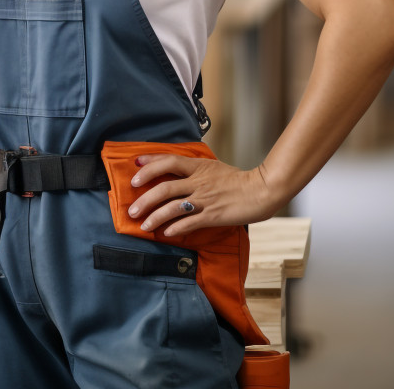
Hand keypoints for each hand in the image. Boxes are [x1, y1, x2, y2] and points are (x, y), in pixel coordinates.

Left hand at [126, 154, 278, 236]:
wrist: (262, 190)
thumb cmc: (238, 180)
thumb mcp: (214, 167)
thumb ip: (195, 170)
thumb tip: (177, 172)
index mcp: (198, 166)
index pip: (168, 161)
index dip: (149, 164)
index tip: (134, 167)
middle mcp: (198, 181)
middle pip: (164, 187)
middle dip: (144, 199)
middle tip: (132, 209)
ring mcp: (205, 199)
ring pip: (173, 207)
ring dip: (155, 217)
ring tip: (144, 225)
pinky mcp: (213, 215)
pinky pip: (189, 223)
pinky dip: (175, 228)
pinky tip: (166, 233)